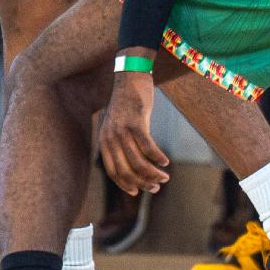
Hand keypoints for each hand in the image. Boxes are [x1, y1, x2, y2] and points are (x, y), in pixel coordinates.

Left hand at [98, 66, 168, 195]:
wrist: (129, 77)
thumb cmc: (126, 103)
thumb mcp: (117, 125)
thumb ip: (121, 143)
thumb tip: (133, 166)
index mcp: (104, 141)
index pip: (113, 172)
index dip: (125, 185)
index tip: (137, 192)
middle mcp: (111, 137)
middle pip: (127, 170)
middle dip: (143, 183)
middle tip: (157, 187)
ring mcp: (123, 130)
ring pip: (139, 162)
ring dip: (153, 174)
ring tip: (164, 177)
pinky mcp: (136, 121)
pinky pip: (148, 147)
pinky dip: (158, 157)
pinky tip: (165, 162)